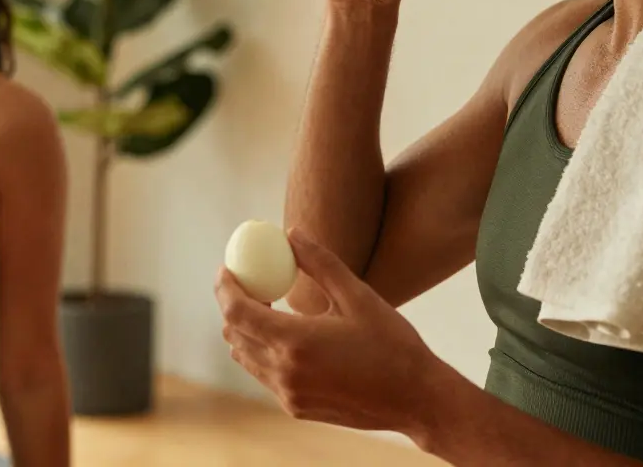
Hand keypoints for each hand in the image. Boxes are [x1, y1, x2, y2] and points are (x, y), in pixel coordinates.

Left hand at [215, 228, 440, 434]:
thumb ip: (320, 263)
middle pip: (234, 335)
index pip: (236, 312)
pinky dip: (263, 352)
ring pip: (245, 357)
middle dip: (233, 306)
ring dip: (246, 330)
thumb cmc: (392, 344)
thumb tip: (291, 233)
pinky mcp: (297, 408)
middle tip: (250, 284)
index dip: (224, 288)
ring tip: (269, 307)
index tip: (226, 269)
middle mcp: (285, 373)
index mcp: (295, 342)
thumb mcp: (358, 296)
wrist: (417, 399)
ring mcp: (289, 395)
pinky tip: (289, 336)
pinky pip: (265, 375)